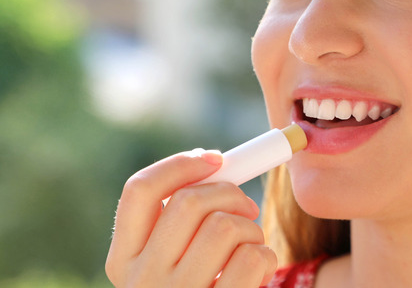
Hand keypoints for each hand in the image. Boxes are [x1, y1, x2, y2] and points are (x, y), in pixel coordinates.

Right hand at [105, 149, 277, 286]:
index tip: (215, 158)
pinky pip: (252, 257)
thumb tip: (218, 164)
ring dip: (251, 226)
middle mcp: (141, 281)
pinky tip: (258, 268)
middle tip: (246, 205)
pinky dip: (266, 254)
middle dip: (230, 192)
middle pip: (188, 202)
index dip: (180, 164)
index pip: (140, 191)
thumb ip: (183, 217)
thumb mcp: (173, 258)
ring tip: (250, 243)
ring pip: (225, 226)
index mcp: (122, 260)